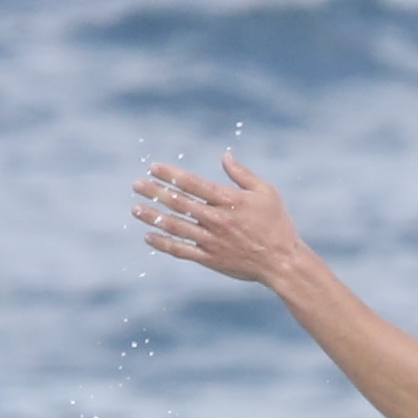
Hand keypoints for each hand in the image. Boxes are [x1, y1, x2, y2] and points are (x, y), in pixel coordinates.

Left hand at [130, 153, 311, 285]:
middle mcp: (216, 220)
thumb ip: (242, 174)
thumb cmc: (277, 225)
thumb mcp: (266, 193)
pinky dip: (163, 243)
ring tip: (135, 208)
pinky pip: (181, 250)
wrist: (282, 262)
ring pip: (175, 226)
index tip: (153, 167)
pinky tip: (148, 236)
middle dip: (155, 192)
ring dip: (153, 216)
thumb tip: (225, 155)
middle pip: (179, 203)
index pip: (193, 184)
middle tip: (137, 184)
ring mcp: (211, 241)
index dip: (171, 174)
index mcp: (229, 201)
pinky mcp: (210, 259)